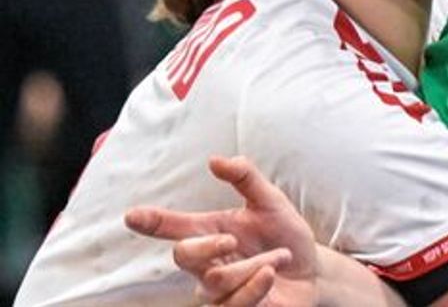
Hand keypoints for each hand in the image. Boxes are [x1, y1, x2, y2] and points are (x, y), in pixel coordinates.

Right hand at [125, 156, 317, 305]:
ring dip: (253, 266)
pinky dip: (256, 286)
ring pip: (216, 281)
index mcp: (211, 231)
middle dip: (205, 246)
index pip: (174, 227)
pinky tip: (271, 274)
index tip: (132, 215)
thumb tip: (216, 160)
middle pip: (183, 255)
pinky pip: (233, 304)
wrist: (312, 270)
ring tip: (278, 257)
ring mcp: (217, 291)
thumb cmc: (284, 235)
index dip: (153, 222)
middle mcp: (207, 262)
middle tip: (233, 238)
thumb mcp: (271, 202)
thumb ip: (245, 178)